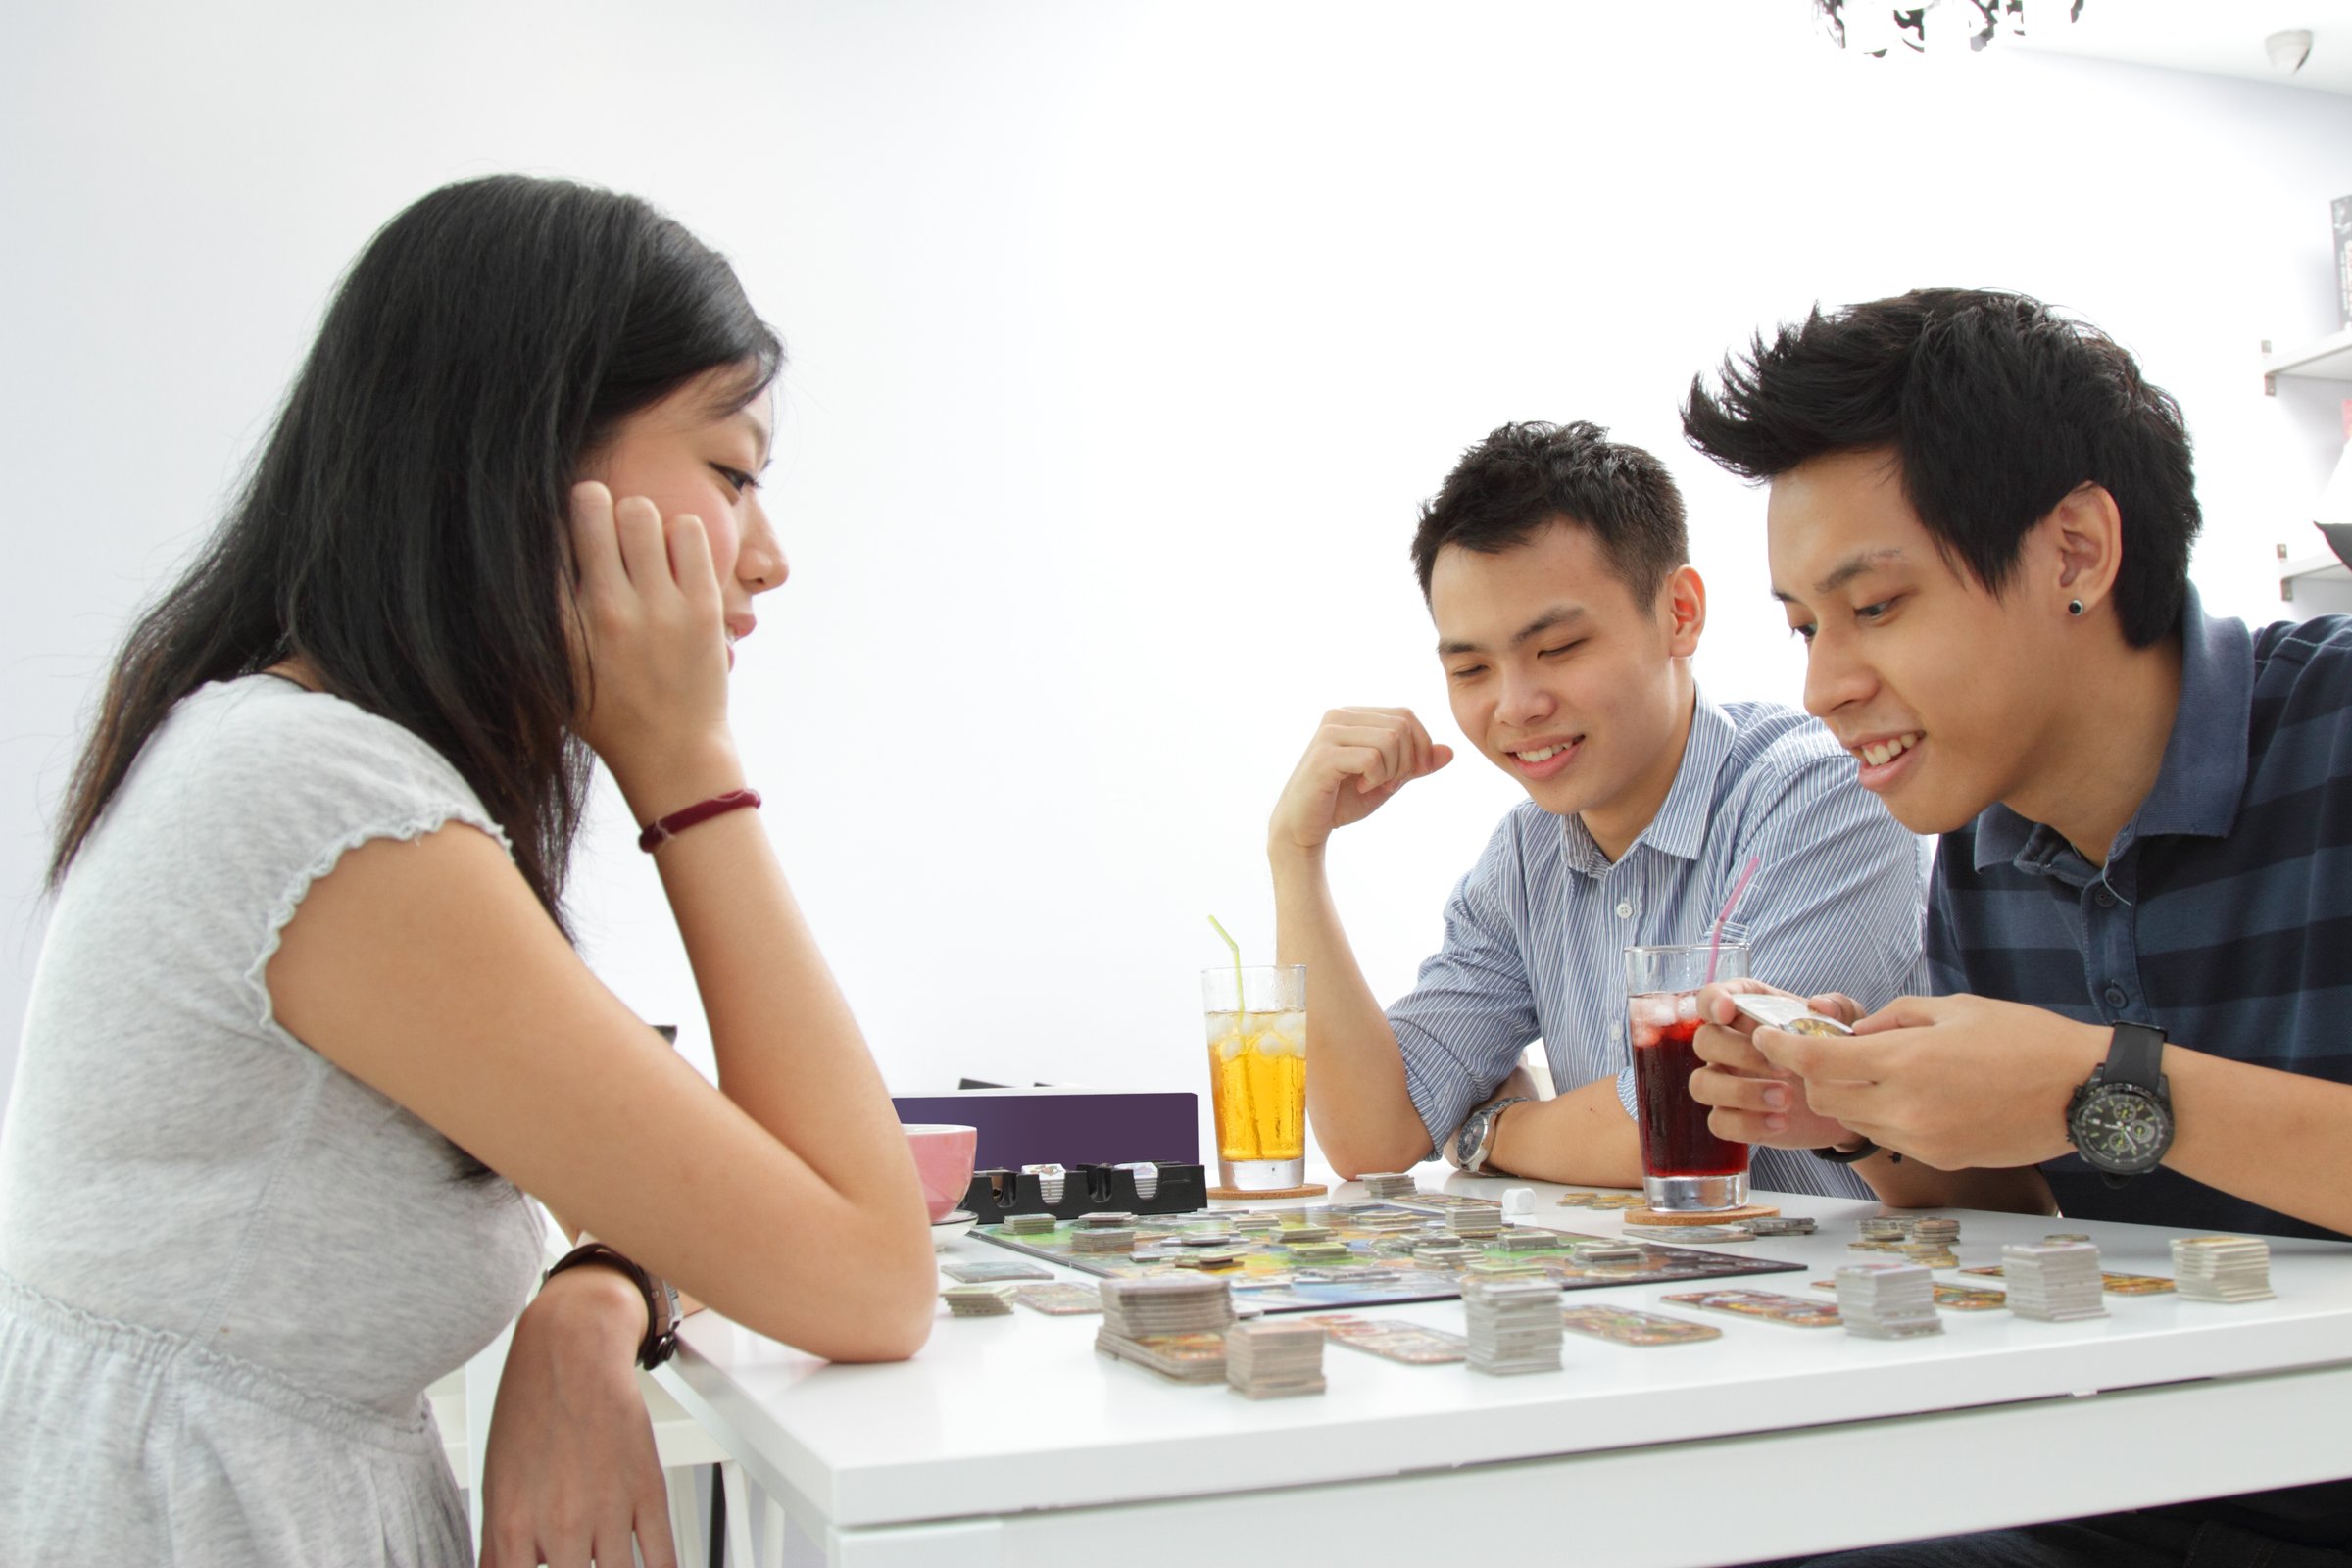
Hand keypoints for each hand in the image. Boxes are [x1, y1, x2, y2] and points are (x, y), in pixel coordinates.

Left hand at [480, 1266, 675, 1567]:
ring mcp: (607, 1512)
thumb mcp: (495, 1481)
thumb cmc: (531, 1406)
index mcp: (513, 1526)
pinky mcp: (646, 1492)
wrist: (572, 1350)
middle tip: (578, 1559)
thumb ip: (501, 1541)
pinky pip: (661, 1554)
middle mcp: (560, 1526)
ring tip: (610, 1562)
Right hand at [566, 481, 740, 820]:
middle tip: (602, 520)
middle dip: (594, 503)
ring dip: (640, 519)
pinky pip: (688, 532)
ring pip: (641, 511)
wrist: (673, 754)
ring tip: (642, 543)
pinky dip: (681, 533)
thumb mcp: (554, 673)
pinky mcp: (701, 608)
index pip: (545, 540)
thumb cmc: (608, 714)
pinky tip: (674, 557)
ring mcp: (657, 608)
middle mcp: (605, 611)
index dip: (552, 522)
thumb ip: (538, 620)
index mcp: (561, 627)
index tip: (563, 529)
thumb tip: (516, 560)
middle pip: (590, 507)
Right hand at [1268, 706, 1453, 854]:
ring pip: (1390, 740)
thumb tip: (1450, 751)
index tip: (1407, 776)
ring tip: (1371, 785)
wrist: (1303, 827)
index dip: (1420, 746)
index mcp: (1354, 715)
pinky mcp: (1324, 755)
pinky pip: (1372, 758)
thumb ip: (1416, 765)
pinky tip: (1359, 787)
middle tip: (1387, 783)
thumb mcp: (1388, 780)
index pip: (1405, 715)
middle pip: (1401, 726)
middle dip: (1406, 762)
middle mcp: (1339, 716)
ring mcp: (1329, 732)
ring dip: (1390, 771)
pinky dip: (1376, 779)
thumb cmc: (1342, 801)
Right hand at [1688, 979, 1862, 1150]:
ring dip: (1741, 1092)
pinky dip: (1746, 1124)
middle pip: (1705, 1041)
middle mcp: (1729, 1045)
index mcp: (1749, 1013)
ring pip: (1702, 1084)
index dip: (1713, 1000)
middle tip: (1783, 1066)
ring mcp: (1727, 1082)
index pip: (1713, 997)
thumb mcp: (1847, 1026)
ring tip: (1785, 1099)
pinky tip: (1780, 1122)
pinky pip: (1718, 1122)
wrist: (1847, 1103)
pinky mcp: (1734, 1117)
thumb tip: (1820, 1004)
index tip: (1728, 1011)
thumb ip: (1840, 1008)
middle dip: (1740, 1052)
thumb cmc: (1835, 1055)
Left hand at [1747, 993, 2108, 1170]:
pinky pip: (1890, 1135)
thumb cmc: (2026, 1039)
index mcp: (1904, 1061)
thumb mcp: (1952, 1008)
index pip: (1814, 1062)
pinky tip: (1915, 1094)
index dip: (1780, 1048)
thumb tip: (1854, 1034)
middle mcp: (1906, 1107)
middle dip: (1815, 1074)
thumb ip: (1892, 1020)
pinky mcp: (1941, 1156)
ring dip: (1850, 1096)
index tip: (1765, 1036)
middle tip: (1829, 1050)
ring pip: (1854, 1120)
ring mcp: (1923, 1139)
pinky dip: (1885, 1114)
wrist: (2085, 1090)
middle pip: (1825, 1097)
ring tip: (1882, 1070)